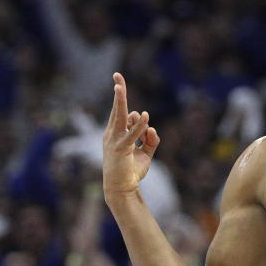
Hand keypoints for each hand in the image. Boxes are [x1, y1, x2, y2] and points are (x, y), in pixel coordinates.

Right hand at [102, 73, 159, 196]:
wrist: (122, 190)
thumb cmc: (131, 172)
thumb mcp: (145, 154)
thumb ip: (151, 140)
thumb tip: (153, 130)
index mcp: (116, 134)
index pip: (119, 112)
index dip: (120, 97)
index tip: (119, 81)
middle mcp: (112, 134)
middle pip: (117, 109)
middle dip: (118, 92)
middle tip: (117, 75)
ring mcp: (114, 141)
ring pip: (121, 116)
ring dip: (125, 104)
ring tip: (130, 98)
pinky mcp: (120, 149)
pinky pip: (132, 134)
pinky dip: (140, 126)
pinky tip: (147, 118)